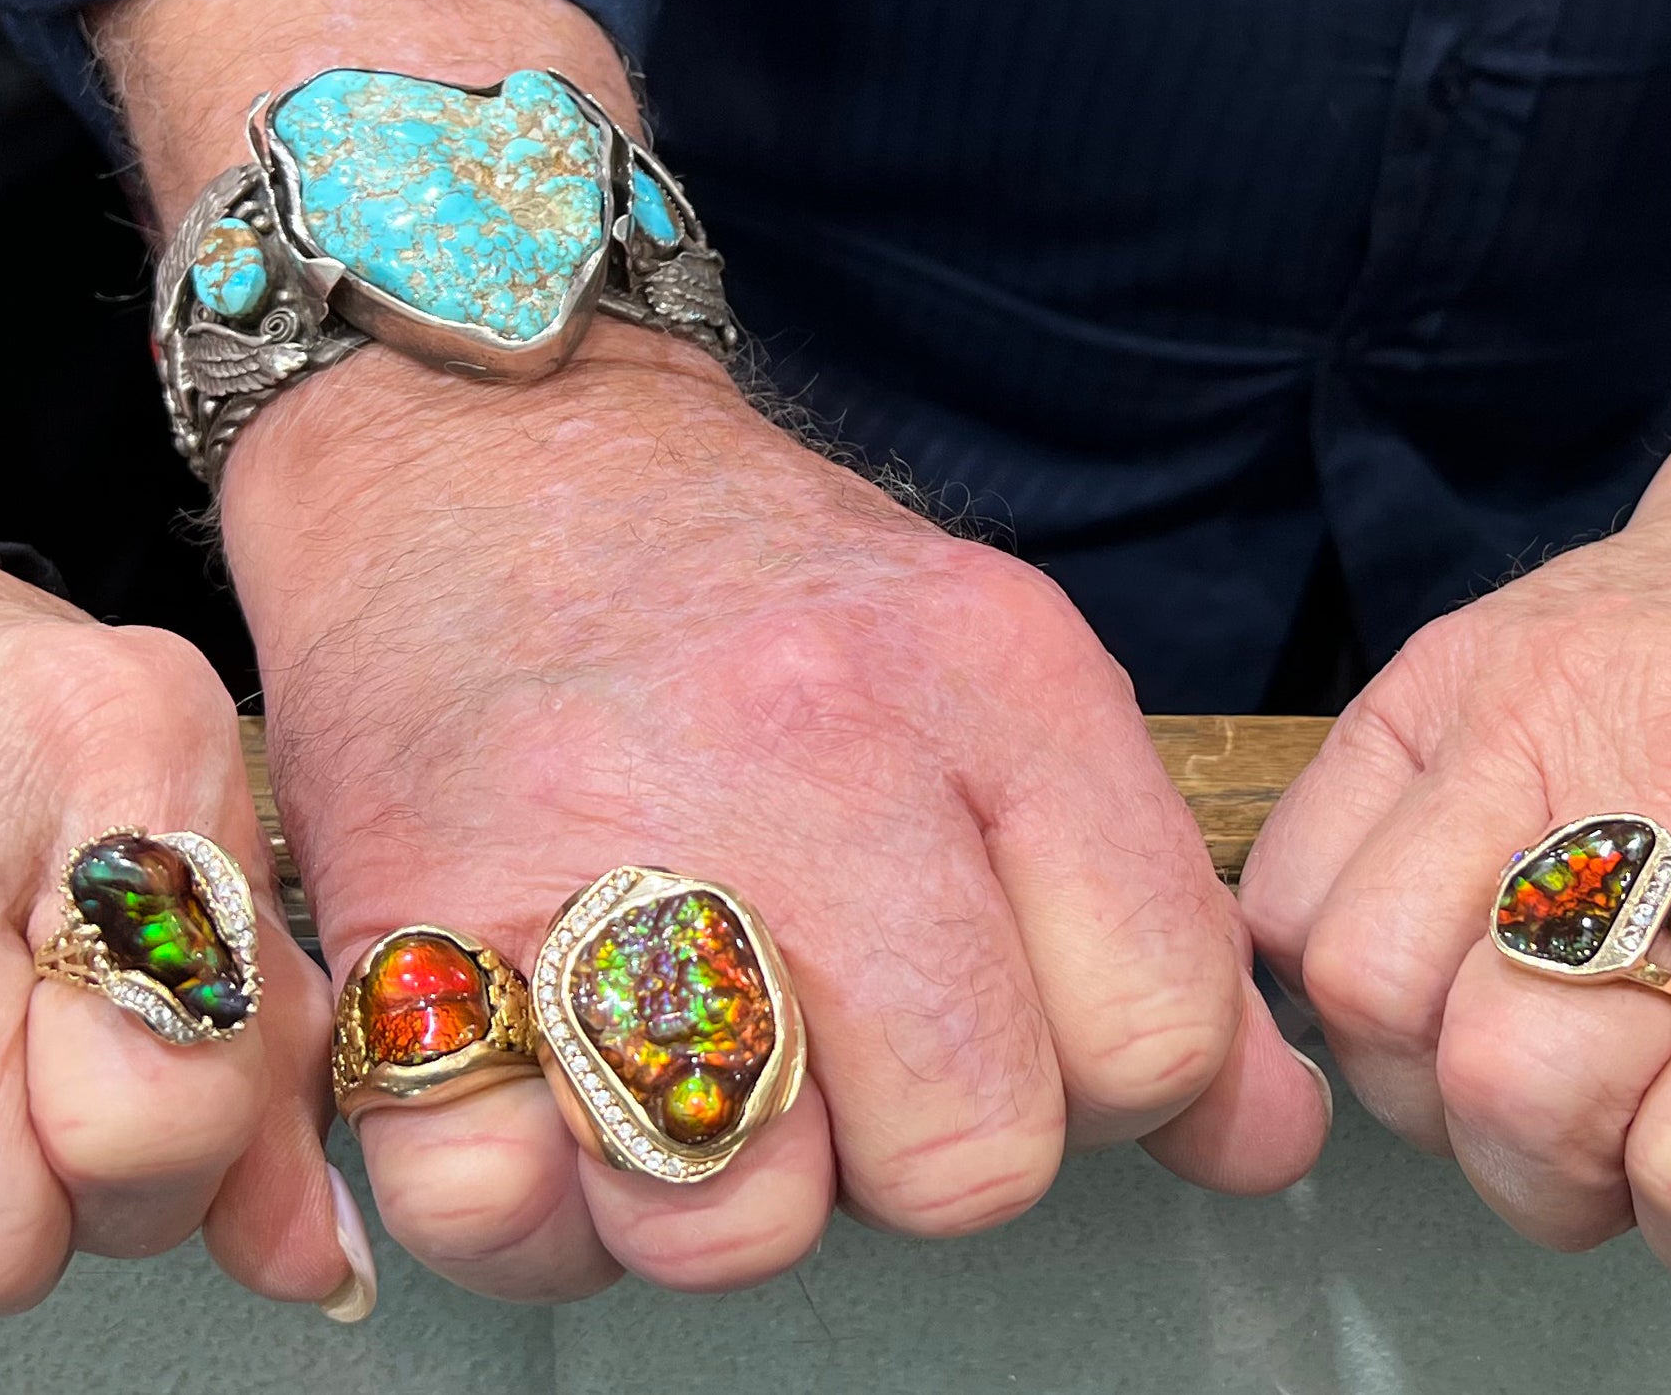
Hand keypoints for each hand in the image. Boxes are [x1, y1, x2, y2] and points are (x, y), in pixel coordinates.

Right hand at [217, 326, 1330, 1299]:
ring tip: (688, 1071)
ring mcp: (597, 845)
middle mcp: (804, 755)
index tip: (1015, 1025)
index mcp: (984, 679)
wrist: (467, 449)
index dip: (1103, 1083)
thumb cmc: (735, 591)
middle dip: (916, 1156)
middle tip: (840, 1050)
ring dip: (721, 1199)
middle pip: (972, 1157)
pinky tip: (550, 1097)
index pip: (1161, 1028)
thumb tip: (1262, 1138)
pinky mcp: (408, 929)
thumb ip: (1143, 907)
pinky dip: (530, 1207)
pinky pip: (503, 1214)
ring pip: (741, 1221)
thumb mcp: (991, 678)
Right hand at [1241, 361, 1670, 1394]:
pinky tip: (1454, 957)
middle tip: (1644, 1113)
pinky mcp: (1417, 682)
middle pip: (1520, 1094)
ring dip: (1440, 1079)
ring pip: (1376, 998)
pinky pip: (1289, 893)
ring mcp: (1528, 714)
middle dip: (1570, 1174)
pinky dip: (1345, 967)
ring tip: (1539, 1038)